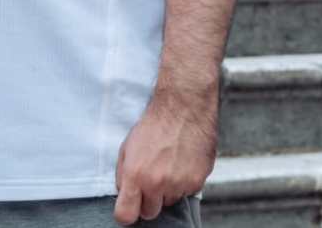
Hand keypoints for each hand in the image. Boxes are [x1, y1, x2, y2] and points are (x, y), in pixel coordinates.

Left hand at [113, 87, 216, 223]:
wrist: (184, 106)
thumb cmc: (155, 123)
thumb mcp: (127, 147)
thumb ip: (124, 175)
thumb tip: (125, 195)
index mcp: (136, 175)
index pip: (126, 216)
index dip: (127, 212)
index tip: (129, 205)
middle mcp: (158, 183)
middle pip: (150, 213)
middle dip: (148, 200)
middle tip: (152, 179)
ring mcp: (179, 184)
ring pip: (170, 202)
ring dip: (167, 190)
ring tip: (169, 164)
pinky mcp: (197, 181)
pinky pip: (187, 192)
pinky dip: (184, 182)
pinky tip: (182, 161)